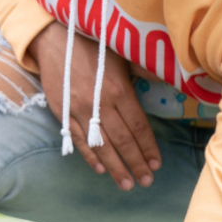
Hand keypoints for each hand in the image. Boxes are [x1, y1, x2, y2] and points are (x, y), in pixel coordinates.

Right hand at [29, 22, 159, 189]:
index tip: (156, 165)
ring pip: (100, 145)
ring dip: (114, 167)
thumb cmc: (94, 44)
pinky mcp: (61, 111)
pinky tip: (100, 169)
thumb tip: (166, 83)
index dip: (149, 148)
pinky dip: (88, 156)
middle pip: (122, 141)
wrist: (55, 37)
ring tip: (126, 184)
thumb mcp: (123, 55)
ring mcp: (78, 110)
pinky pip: (76, 139)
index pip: (138, 127)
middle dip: (135, 164)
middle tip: (145, 182)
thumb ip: (141, 74)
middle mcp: (99, 104)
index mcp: (119, 90)